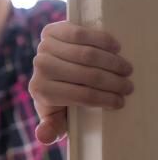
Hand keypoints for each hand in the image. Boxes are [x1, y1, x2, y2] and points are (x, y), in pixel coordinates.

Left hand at [28, 21, 133, 144]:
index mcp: (41, 91)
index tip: (120, 101)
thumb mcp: (55, 117)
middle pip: (87, 74)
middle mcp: (40, 68)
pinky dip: (102, 40)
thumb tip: (43, 138)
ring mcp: (44, 48)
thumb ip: (51, 128)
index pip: (81, 95)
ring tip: (126, 69)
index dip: (105, 99)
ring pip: (87, 54)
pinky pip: (80, 34)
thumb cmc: (57, 97)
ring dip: (112, 62)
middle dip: (114, 81)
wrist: (49, 70)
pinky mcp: (51, 31)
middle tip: (128, 85)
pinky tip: (115, 47)